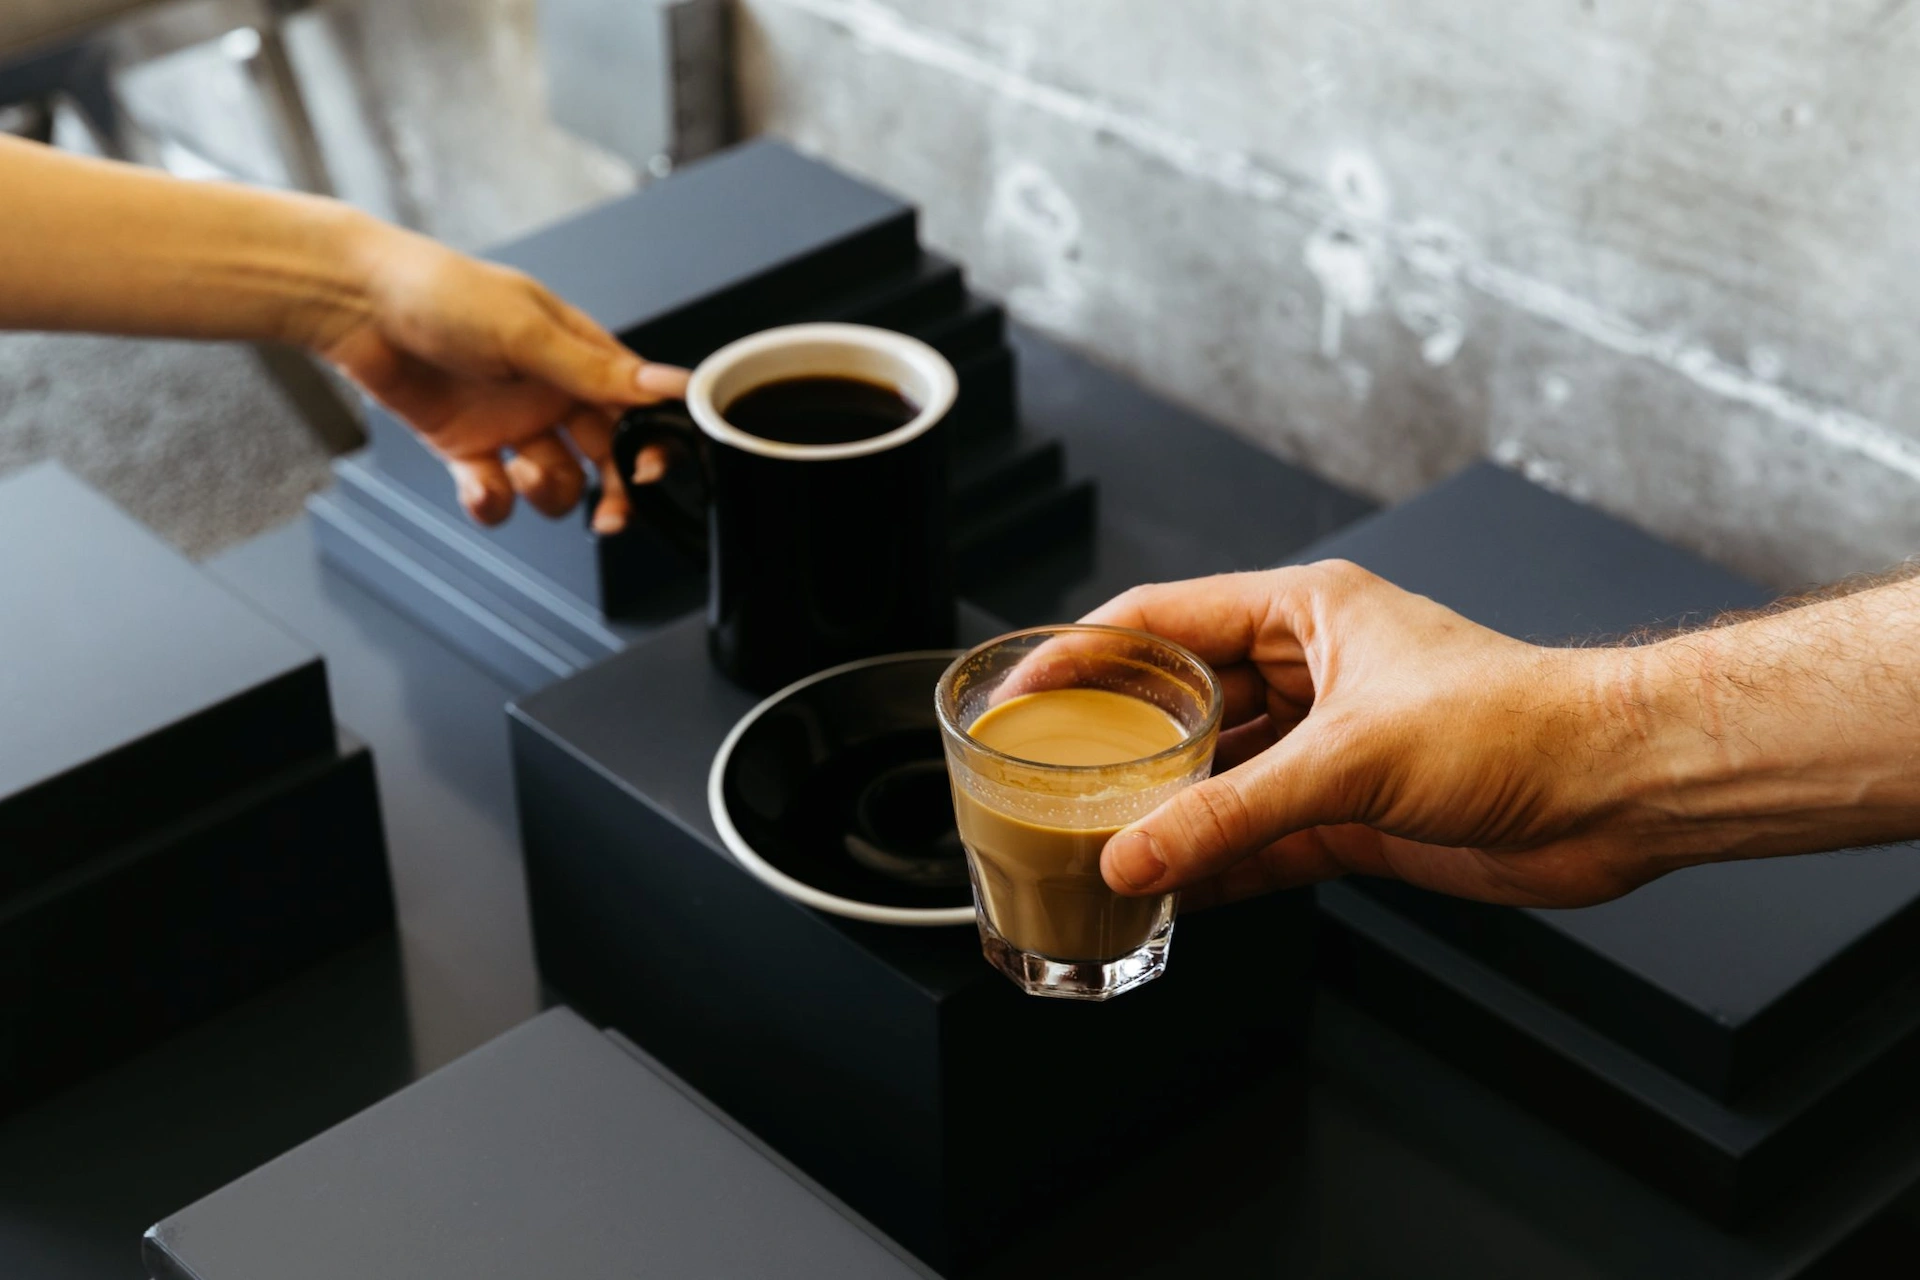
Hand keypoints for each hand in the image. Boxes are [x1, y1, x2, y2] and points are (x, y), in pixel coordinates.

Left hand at [310, 220, 687, 531]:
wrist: (355, 305)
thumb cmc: (440, 293)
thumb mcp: (528, 332)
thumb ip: (598, 371)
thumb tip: (670, 385)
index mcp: (579, 356)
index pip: (637, 409)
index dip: (650, 445)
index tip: (647, 473)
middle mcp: (552, 392)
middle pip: (606, 458)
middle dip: (613, 493)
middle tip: (609, 517)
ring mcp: (511, 422)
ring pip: (556, 483)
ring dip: (546, 490)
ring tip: (521, 471)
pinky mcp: (468, 447)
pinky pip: (497, 494)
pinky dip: (492, 501)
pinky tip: (481, 485)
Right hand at [1083, 562, 1680, 909]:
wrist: (1615, 792)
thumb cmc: (1516, 724)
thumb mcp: (1351, 759)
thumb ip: (1232, 813)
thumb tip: (1136, 853)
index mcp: (1303, 615)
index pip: (1160, 622)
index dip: (1082, 655)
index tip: (1022, 695)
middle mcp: (1308, 674)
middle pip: (1179, 703)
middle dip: (1116, 746)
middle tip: (1047, 784)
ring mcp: (1327, 747)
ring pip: (1215, 778)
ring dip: (1163, 815)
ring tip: (1093, 850)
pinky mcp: (1351, 814)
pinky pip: (1257, 838)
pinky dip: (1214, 866)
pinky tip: (1168, 894)